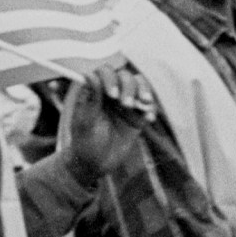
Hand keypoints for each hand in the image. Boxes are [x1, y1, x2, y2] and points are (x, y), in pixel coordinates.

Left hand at [58, 63, 156, 187]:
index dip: (109, 79)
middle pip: (125, 77)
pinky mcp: (138, 113)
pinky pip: (149, 104)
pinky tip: (148, 119)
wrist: (97, 163)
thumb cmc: (84, 142)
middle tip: (127, 105)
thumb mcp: (84, 122)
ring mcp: (126, 102)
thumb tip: (88, 75)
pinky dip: (151, 108)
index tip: (111, 95)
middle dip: (129, 88)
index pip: (104, 73)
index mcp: (94, 91)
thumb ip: (89, 99)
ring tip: (143, 106)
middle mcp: (110, 93)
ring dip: (143, 92)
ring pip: (140, 85)